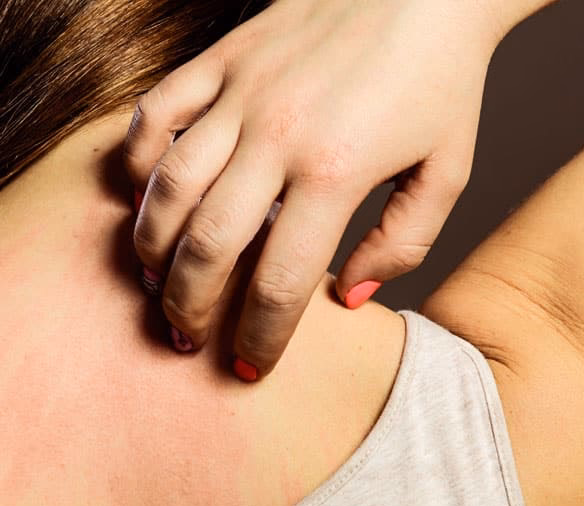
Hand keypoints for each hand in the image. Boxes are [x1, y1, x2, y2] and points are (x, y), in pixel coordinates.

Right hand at [124, 0, 506, 380]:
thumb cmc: (441, 80)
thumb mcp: (447, 171)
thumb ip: (403, 244)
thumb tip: (347, 300)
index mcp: (337, 171)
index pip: (279, 283)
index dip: (258, 339)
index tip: (248, 368)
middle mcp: (277, 135)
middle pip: (206, 246)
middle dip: (188, 307)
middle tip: (185, 337)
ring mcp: (240, 92)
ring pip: (166, 185)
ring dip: (151, 246)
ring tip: (156, 281)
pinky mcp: (222, 58)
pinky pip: (155, 114)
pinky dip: (136, 160)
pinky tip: (142, 195)